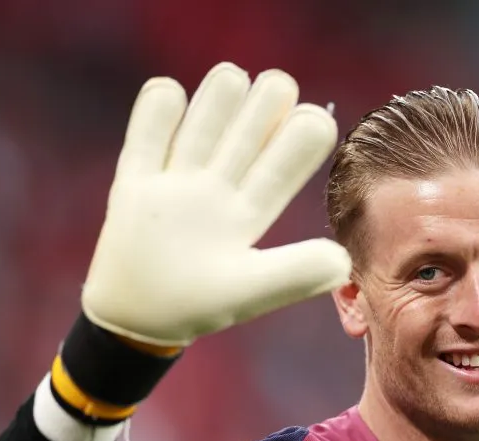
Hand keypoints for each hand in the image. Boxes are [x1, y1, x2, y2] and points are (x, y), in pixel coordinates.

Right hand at [81, 62, 351, 346]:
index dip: (304, 135)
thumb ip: (294, 274)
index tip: (313, 120)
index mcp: (252, 209)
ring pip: (207, 116)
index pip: (287, 160)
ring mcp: (179, 179)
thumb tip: (343, 260)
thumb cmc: (197, 307)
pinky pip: (149, 130)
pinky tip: (171, 96)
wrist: (135, 319)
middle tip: (276, 90)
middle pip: (252, 125)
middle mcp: (221, 186)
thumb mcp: (249, 291)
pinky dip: (160, 105)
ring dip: (221, 93)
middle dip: (268, 101)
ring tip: (231, 83)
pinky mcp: (138, 179)